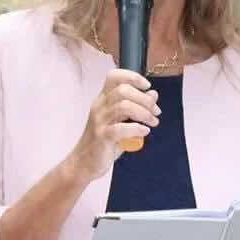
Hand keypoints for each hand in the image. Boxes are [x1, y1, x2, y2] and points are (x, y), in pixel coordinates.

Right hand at [67, 68, 157, 182]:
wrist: (84, 163)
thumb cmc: (104, 142)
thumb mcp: (121, 122)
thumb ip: (136, 107)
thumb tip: (153, 94)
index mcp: (103, 100)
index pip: (113, 76)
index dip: (133, 77)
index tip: (147, 86)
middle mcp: (99, 107)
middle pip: (123, 90)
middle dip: (145, 99)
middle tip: (155, 112)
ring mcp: (99, 122)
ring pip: (124, 106)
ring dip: (144, 113)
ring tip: (152, 122)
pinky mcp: (102, 137)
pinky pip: (121, 128)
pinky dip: (137, 128)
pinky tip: (144, 132)